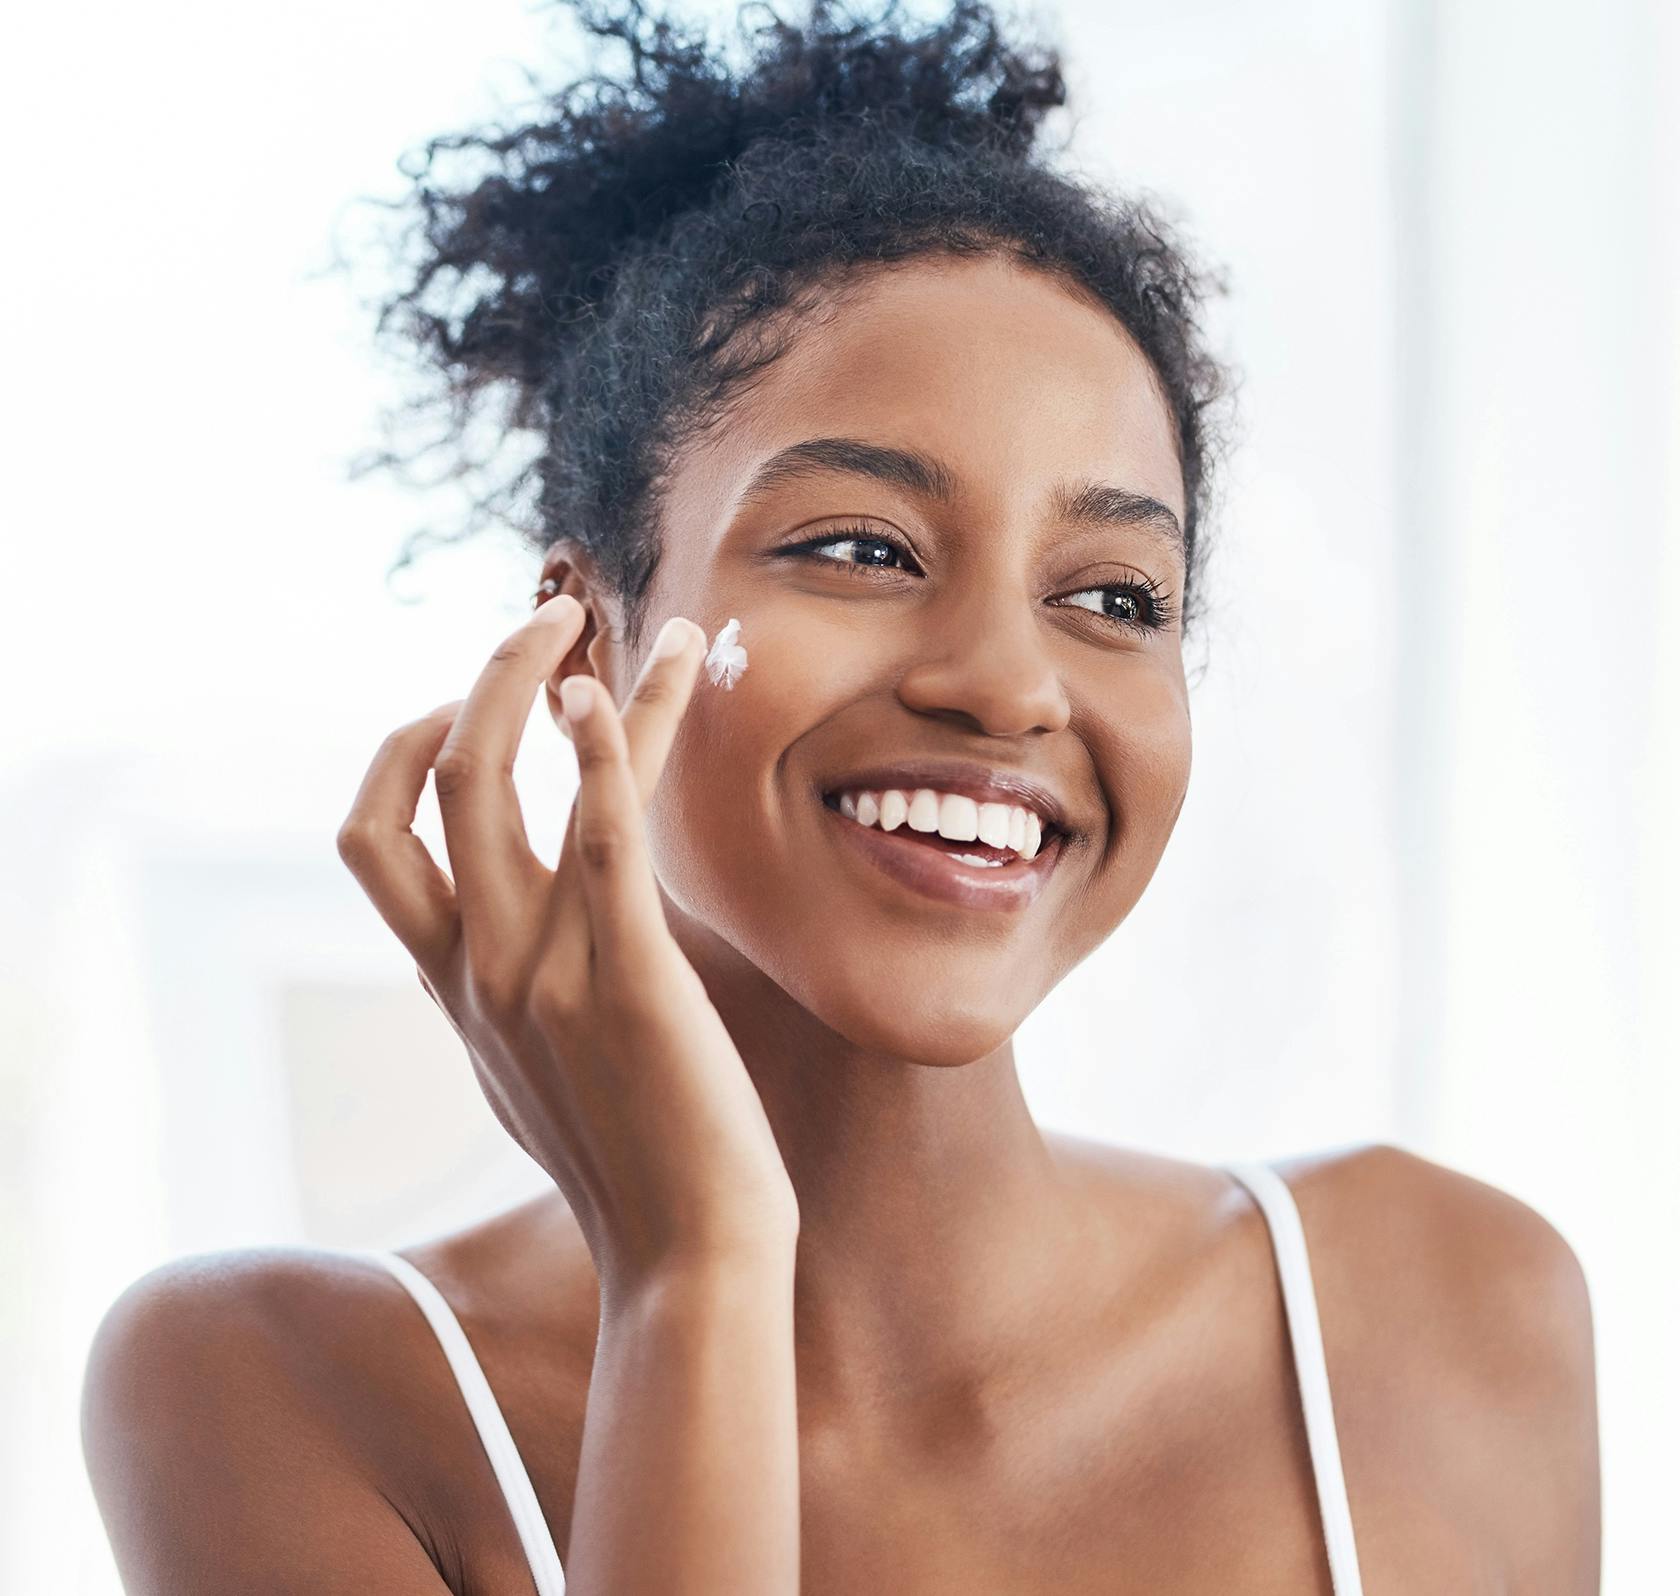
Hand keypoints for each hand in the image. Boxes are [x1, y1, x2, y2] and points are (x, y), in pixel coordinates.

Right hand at [336, 596, 798, 1293]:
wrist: (689, 1259)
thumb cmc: (634, 1166)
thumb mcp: (538, 1075)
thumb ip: (510, 1005)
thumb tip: (517, 958)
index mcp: (455, 986)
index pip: (373, 842)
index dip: (399, 754)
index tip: (466, 705)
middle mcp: (478, 967)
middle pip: (431, 785)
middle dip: (479, 682)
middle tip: (544, 619)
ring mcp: (542, 970)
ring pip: (505, 786)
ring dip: (547, 679)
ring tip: (595, 616)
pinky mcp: (627, 976)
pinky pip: (603, 834)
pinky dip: (610, 746)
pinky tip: (630, 684)